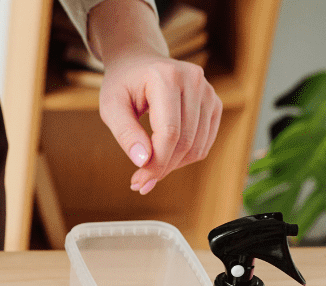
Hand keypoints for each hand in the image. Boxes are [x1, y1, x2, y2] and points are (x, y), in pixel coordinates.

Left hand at [99, 54, 220, 194]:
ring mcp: (208, 91)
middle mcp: (194, 80)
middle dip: (162, 168)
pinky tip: (164, 158)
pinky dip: (185, 157)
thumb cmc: (122, 85)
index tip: (138, 181)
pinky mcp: (214, 103)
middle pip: (185, 141)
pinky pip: (204, 142)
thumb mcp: (111, 107)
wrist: (139, 62)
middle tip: (140, 183)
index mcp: (167, 77)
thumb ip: (126, 133)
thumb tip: (142, 162)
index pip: (169, 131)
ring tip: (149, 170)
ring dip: (173, 166)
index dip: (156, 162)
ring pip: (198, 146)